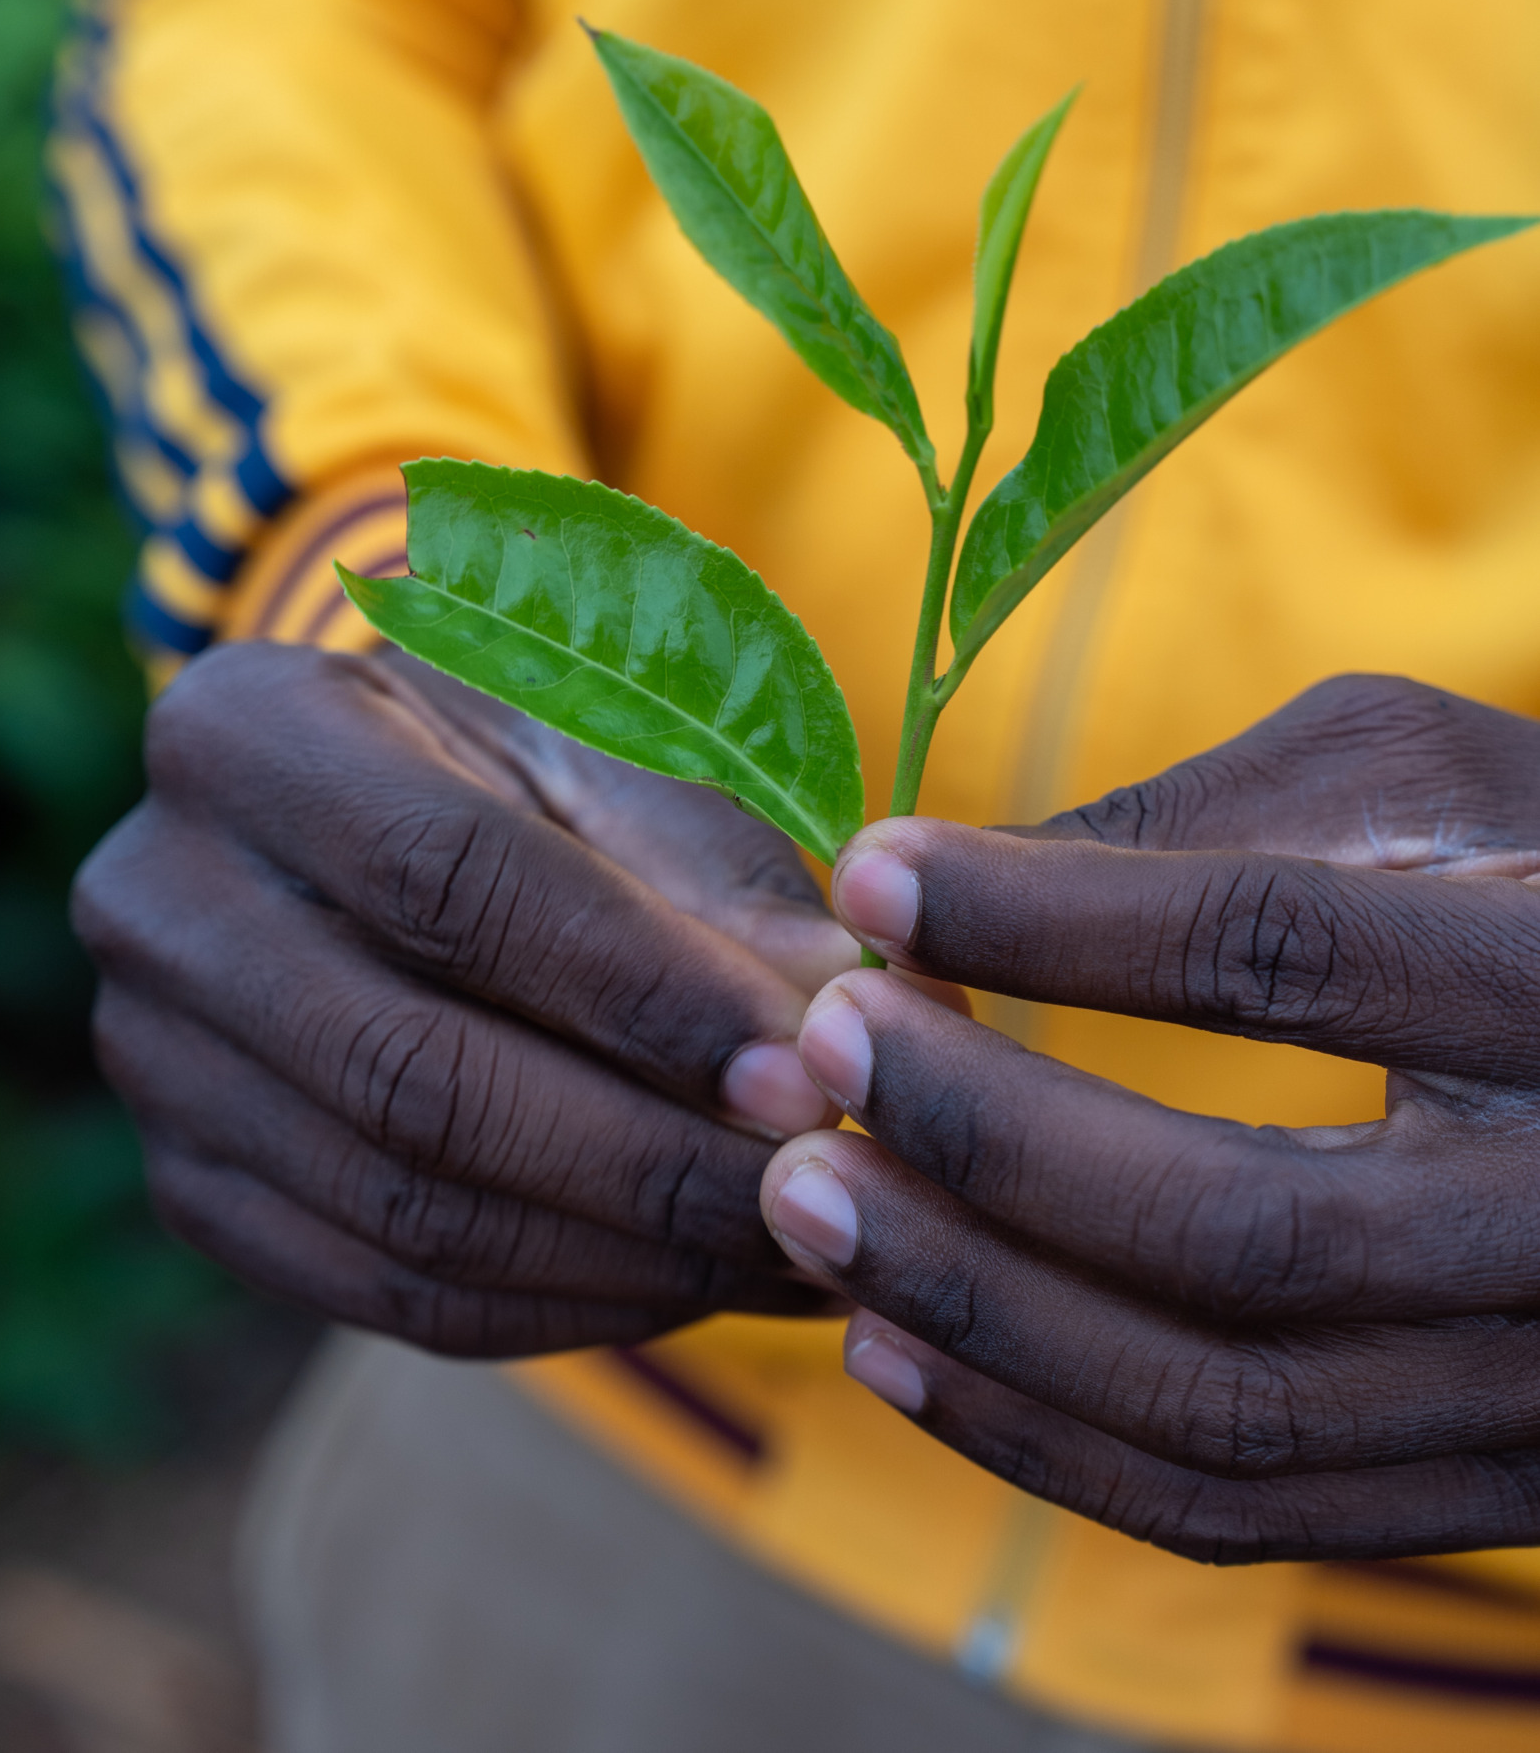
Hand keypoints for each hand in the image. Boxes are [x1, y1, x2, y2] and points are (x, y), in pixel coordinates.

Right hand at [74, 639, 854, 1357]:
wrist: (363, 812)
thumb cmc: (514, 748)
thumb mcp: (608, 747)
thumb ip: (714, 868)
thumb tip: (845, 1001)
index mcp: (248, 730)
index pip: (449, 880)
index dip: (637, 988)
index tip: (807, 1065)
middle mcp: (157, 895)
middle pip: (414, 1073)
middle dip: (648, 1156)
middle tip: (821, 1190)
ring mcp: (154, 1061)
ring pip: (407, 1211)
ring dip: (628, 1256)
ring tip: (796, 1251)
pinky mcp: (194, 1190)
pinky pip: (389, 1294)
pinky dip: (563, 1306)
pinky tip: (697, 1287)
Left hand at [758, 673, 1539, 1562]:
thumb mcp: (1417, 774)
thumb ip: (1196, 824)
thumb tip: (936, 891)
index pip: (1275, 953)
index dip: (1049, 917)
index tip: (872, 872)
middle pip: (1240, 1226)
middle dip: (990, 1142)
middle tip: (819, 1047)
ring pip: (1227, 1407)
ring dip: (982, 1313)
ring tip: (808, 1198)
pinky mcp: (1493, 1481)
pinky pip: (1246, 1506)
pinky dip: (1049, 1442)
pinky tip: (898, 1344)